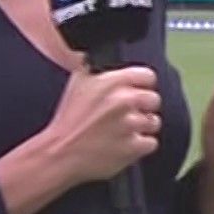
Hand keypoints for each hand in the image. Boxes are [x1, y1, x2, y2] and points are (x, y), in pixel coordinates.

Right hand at [43, 65, 161, 186]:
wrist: (59, 153)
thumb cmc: (69, 121)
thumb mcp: (79, 83)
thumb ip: (99, 69)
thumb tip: (109, 60)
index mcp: (111, 82)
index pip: (147, 76)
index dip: (142, 84)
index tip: (137, 91)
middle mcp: (123, 100)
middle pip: (154, 99)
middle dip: (142, 107)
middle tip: (127, 115)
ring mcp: (130, 124)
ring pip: (154, 122)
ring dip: (142, 127)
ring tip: (122, 131)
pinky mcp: (133, 147)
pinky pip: (151, 143)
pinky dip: (140, 146)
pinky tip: (124, 144)